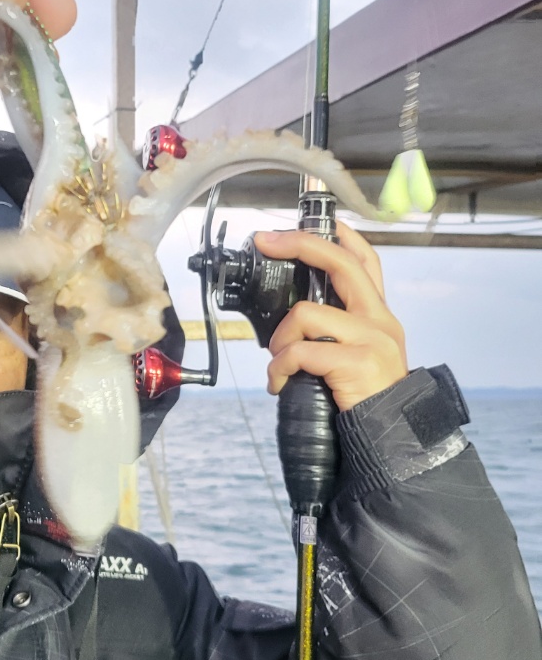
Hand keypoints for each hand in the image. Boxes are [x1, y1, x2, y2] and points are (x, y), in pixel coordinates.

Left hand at [254, 222, 407, 410]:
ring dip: (279, 339)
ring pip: (306, 313)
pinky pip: (301, 351)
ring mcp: (371, 338)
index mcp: (377, 315)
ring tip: (277, 362)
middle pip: (341, 264)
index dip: (341, 236)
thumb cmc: (363, 396)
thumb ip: (336, 330)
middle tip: (267, 241)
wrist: (391, 438)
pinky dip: (279, 367)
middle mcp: (379, 319)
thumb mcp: (358, 354)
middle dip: (299, 245)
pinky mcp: (357, 361)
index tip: (315, 221)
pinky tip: (278, 383)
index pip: (365, 261)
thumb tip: (293, 316)